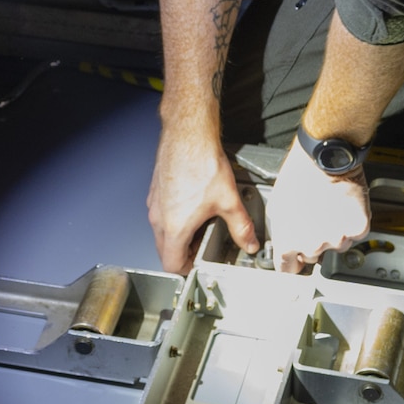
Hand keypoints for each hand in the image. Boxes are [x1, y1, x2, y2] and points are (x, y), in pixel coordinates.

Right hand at [147, 125, 260, 272]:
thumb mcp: (229, 200)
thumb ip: (241, 227)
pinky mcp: (156, 191)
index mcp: (174, 226)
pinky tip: (195, 206)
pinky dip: (175, 219)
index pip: (171, 264)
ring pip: (162, 232)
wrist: (187, 133)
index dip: (187, 270)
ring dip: (180, 236)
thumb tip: (249, 242)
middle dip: (185, 253)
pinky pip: (161, 215)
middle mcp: (159, 217)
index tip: (199, 265)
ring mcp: (155, 203)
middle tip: (204, 248)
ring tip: (202, 226)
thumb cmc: (200, 161)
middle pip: (165, 250)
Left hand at [265, 139, 371, 273]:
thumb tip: (284, 242)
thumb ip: (281, 231)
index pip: (287, 269)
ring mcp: (337, 239)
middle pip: (313, 256)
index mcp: (289, 241)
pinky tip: (343, 207)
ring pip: (336, 245)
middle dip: (313, 241)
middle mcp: (313, 245)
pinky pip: (355, 234)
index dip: (290, 264)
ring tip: (328, 208)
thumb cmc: (299, 175)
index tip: (293, 263)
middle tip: (314, 218)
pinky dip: (352, 224)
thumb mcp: (277, 206)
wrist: (324, 159)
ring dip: (334, 232)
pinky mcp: (357, 229)